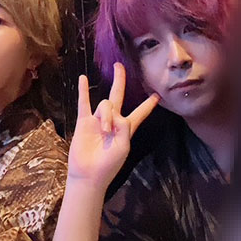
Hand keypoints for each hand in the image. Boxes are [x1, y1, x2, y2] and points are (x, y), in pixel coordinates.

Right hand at [67, 63, 158, 189]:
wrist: (89, 174)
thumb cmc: (109, 165)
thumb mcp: (123, 146)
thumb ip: (124, 127)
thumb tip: (115, 114)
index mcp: (126, 128)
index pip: (140, 113)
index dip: (148, 105)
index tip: (157, 95)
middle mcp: (113, 121)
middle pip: (119, 96)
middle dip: (120, 81)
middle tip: (120, 66)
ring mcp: (98, 120)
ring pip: (105, 105)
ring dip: (106, 115)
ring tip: (104, 131)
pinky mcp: (84, 122)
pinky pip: (84, 103)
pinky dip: (83, 91)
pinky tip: (82, 78)